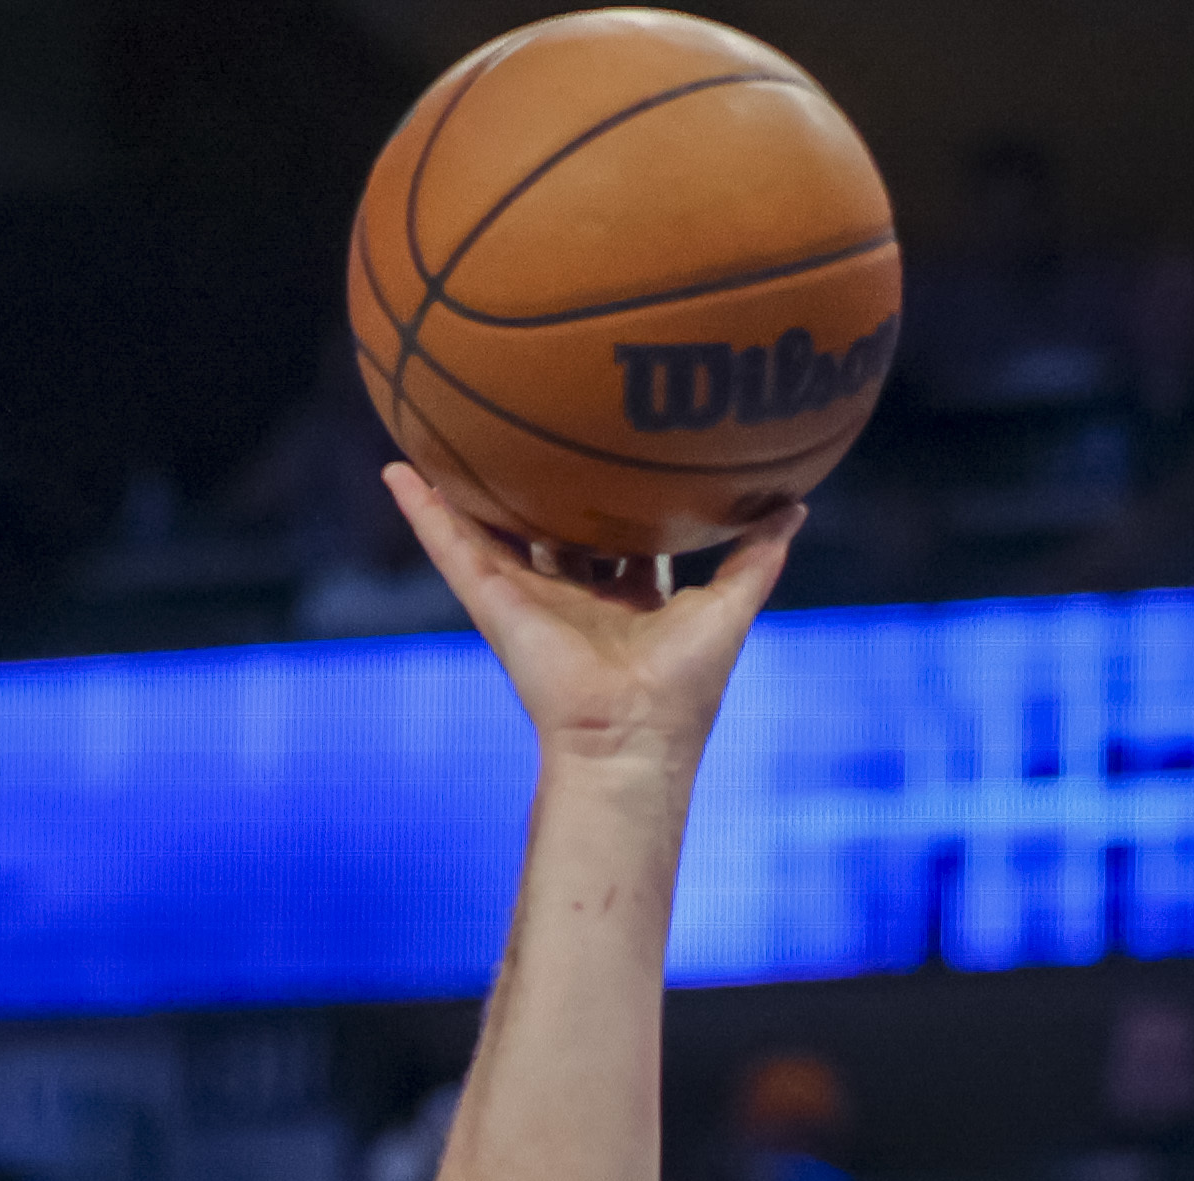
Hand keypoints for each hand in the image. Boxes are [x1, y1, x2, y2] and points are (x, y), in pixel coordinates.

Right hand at [379, 458, 791, 746]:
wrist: (630, 736)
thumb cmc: (682, 687)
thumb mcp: (730, 606)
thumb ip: (757, 556)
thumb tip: (796, 504)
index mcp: (625, 602)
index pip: (616, 540)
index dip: (615, 501)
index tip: (613, 455)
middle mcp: (573, 597)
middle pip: (551, 531)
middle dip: (542, 489)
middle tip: (533, 432)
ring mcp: (528, 598)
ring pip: (491, 532)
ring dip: (465, 490)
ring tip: (444, 434)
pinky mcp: (493, 603)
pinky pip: (450, 548)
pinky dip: (422, 511)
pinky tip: (398, 469)